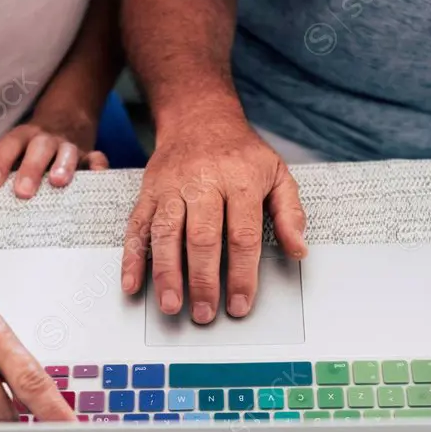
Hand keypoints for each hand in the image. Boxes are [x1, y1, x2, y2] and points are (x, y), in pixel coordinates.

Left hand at [0, 115, 107, 198]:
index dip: (0, 163)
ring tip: (57, 182)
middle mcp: (46, 139)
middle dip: (31, 169)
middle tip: (23, 193)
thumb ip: (8, 170)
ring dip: (62, 165)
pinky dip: (98, 165)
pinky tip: (98, 175)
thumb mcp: (19, 150)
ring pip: (67, 152)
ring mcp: (70, 146)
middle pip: (39, 149)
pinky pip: (96, 158)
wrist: (67, 118)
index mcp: (24, 137)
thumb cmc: (34, 148)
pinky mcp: (89, 154)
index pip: (10, 146)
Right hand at [121, 119, 306, 323]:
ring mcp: (171, 187)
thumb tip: (298, 250)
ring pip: (166, 233)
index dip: (242, 274)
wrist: (199, 117)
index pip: (242, 235)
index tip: (240, 304)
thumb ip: (289, 213)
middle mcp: (203, 182)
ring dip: (166, 273)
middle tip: (204, 314)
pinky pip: (137, 226)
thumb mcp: (277, 174)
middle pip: (202, 237)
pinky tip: (132, 284)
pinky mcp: (148, 191)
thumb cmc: (241, 154)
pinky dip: (132, 257)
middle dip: (203, 280)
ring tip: (171, 305)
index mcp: (240, 180)